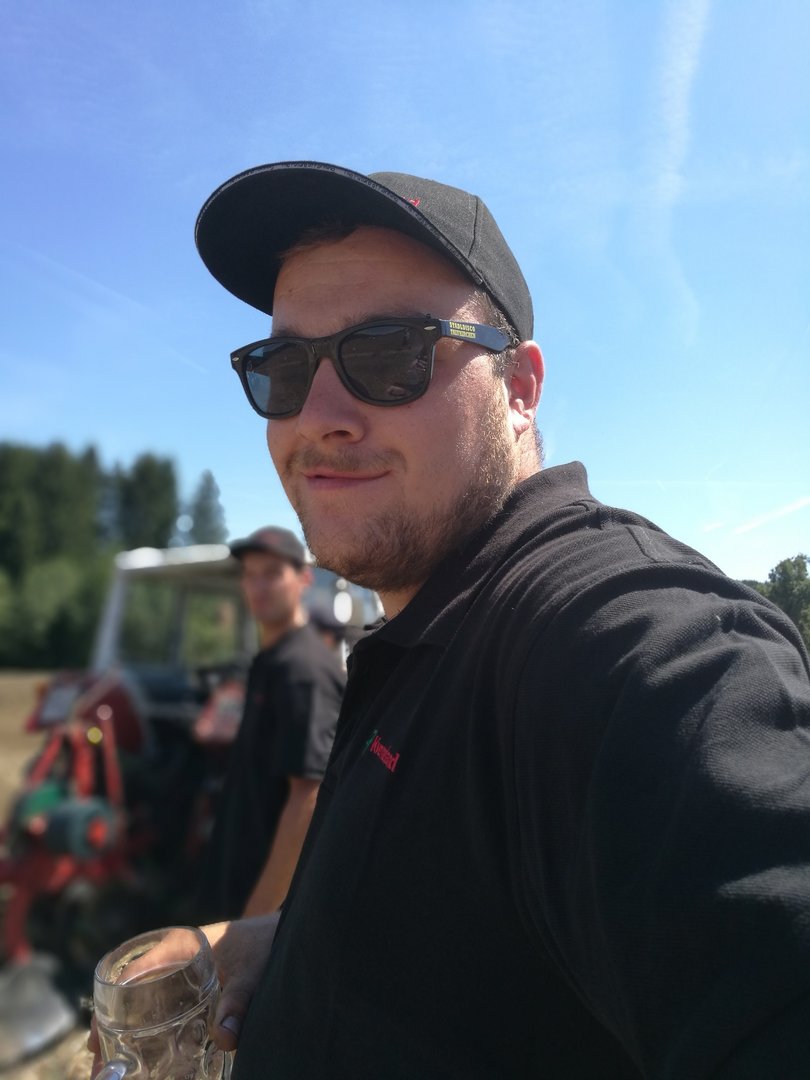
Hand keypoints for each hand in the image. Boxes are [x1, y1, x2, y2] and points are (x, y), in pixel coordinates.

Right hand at [87, 915, 279, 1071]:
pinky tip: (143, 1055)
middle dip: (110, 1023)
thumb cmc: (267, 945)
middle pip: (129, 989)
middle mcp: (173, 954)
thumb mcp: (252, 973)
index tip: (99, 1038)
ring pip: (140, 999)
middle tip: (99, 1061)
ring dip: (124, 1028)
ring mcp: (180, 970)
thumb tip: (224, 1039)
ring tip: (112, 1065)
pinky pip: (158, 1003)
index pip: (131, 970)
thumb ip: (239, 1003)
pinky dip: (145, 1025)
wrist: (288, 934)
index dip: (109, 1003)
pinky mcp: (191, 983)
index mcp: (179, 944)